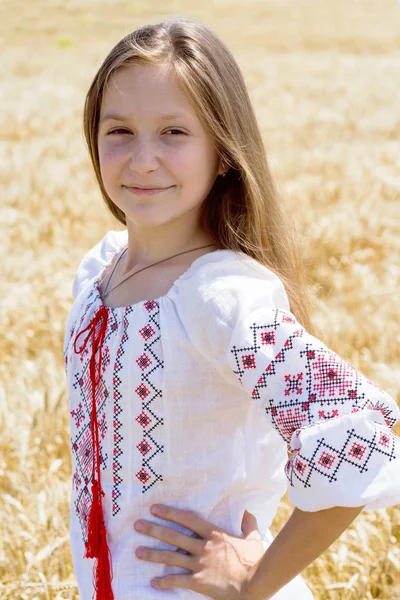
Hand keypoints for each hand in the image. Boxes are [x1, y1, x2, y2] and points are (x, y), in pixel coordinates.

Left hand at [134, 504, 264, 598]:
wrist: (254, 584)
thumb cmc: (254, 560)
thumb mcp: (252, 538)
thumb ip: (248, 523)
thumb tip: (248, 511)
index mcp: (213, 533)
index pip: (187, 519)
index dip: (169, 513)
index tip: (154, 508)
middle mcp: (203, 546)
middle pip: (173, 536)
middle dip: (153, 530)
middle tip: (137, 525)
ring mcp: (199, 564)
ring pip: (171, 557)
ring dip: (152, 554)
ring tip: (137, 552)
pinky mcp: (199, 582)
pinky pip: (178, 581)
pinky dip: (165, 581)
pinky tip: (153, 582)